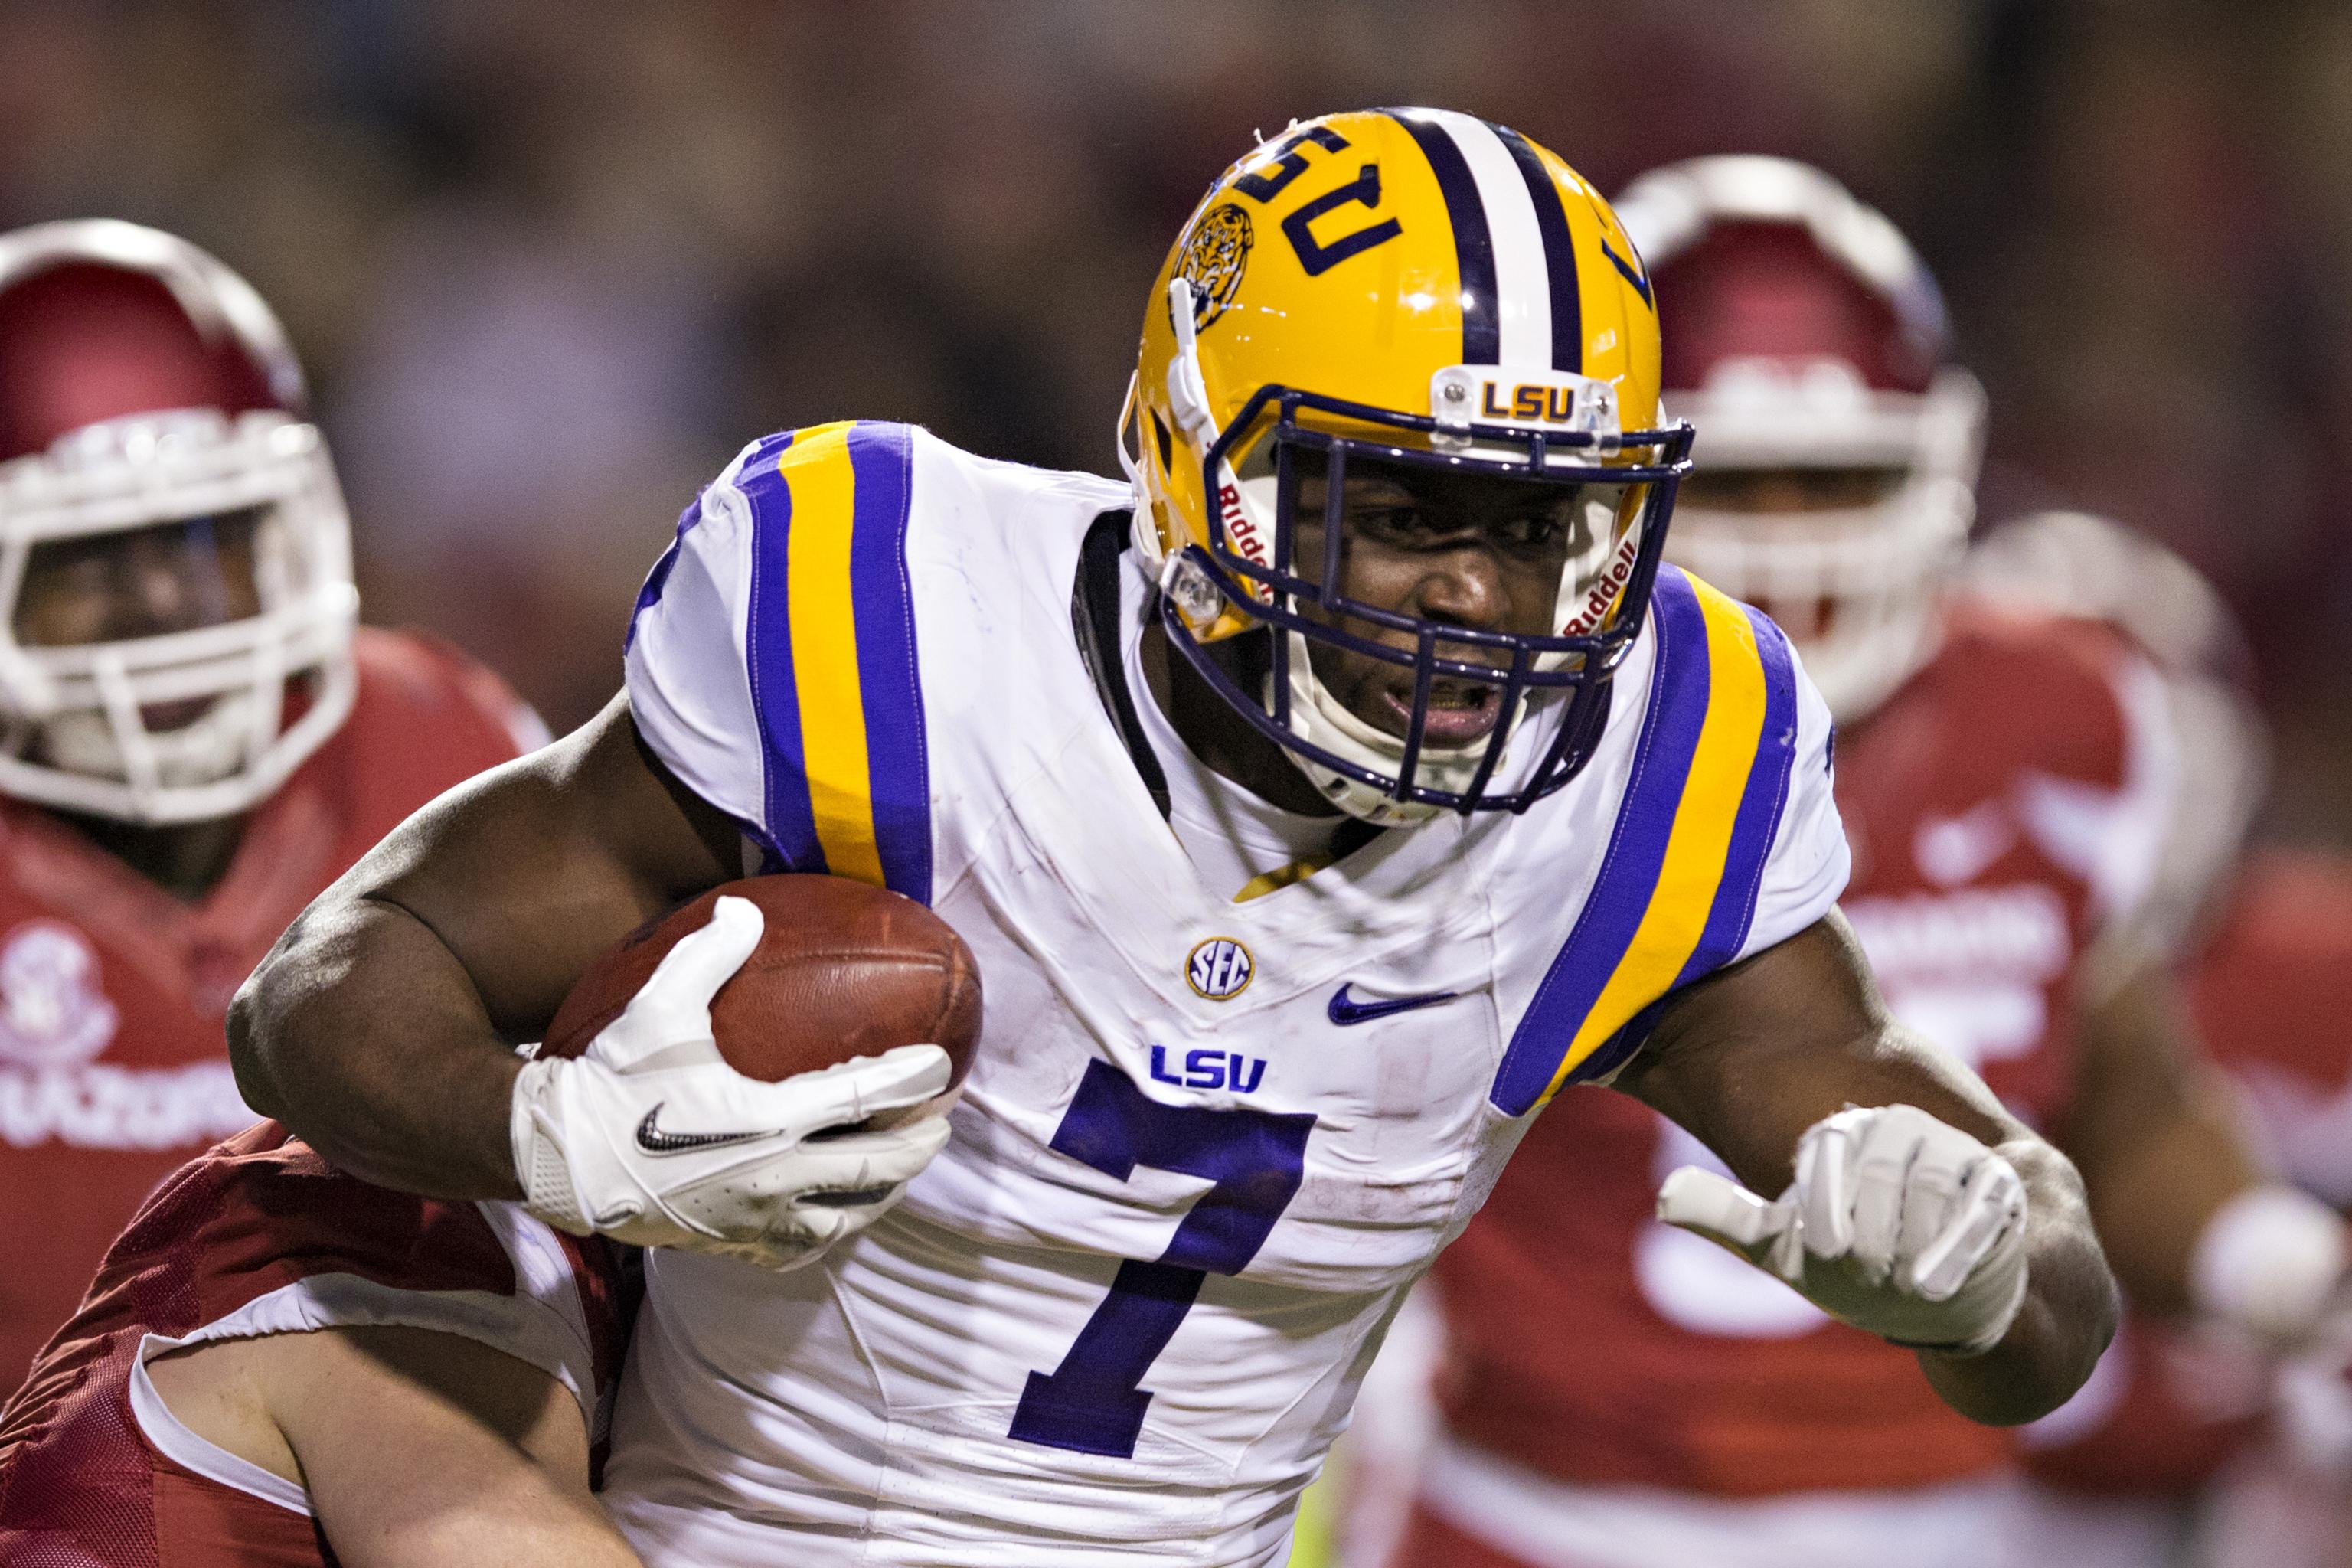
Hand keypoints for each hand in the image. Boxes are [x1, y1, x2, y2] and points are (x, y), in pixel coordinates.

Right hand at [509, 895, 952, 1269]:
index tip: (943, 1066)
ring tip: (900, 1170)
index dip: (911, 1081)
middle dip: (918, 1146)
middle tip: (941, 1121)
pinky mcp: (732, 1245)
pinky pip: (803, 1248)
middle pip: (875, 1168)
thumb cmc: (611, 1081)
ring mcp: (755, 1220)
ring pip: (848, 1217)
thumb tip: (746, 906)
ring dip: (883, 1192)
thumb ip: (708, 953)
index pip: (862, 1098)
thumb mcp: (659, 1008)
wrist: (559, 1161)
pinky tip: (837, 1214)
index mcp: (767, 1120)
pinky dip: (833, 1229)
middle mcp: (774, 1178)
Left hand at [1656, 1103, 2029, 1354]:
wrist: (1941, 1297)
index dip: (1825, 1210)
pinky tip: (1932, 1288)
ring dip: (1914, 1245)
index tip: (1827, 1252)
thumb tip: (1662, 1197)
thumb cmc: (1851, 1268)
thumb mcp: (1782, 1248)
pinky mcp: (1998, 1188)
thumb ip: (1728, 1219)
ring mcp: (1952, 1154)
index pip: (1827, 1150)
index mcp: (1844, 1133)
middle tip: (1868, 1275)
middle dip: (1872, 1238)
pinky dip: (1957, 1249)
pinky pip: (1979, 1211)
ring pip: (1931, 1189)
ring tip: (1905, 1284)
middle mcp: (1898, 1131)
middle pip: (1879, 1176)